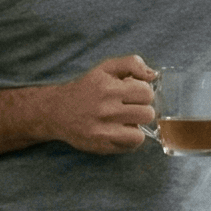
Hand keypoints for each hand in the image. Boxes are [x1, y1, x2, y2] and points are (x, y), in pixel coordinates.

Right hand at [44, 54, 158, 154]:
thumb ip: (131, 64)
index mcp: (108, 88)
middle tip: (128, 108)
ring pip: (140, 133)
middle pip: (148, 114)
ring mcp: (103, 131)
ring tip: (124, 121)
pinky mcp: (101, 146)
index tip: (131, 94)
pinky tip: (117, 131)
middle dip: (141, 110)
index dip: (142, 92)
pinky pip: (130, 146)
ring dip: (135, 126)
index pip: (146, 92)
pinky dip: (128, 139)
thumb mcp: (105, 68)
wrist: (57, 111)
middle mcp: (105, 110)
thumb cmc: (86, 89)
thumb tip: (153, 75)